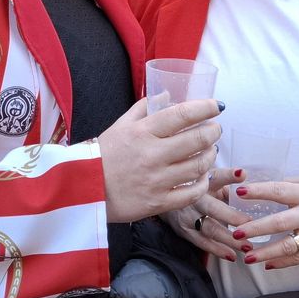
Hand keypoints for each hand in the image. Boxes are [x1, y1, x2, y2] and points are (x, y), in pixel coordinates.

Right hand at [98, 98, 221, 222]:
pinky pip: (191, 193)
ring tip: (210, 151)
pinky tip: (202, 176)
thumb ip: (144, 108)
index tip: (216, 106)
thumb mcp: (120, 126)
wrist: (82, 190)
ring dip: (210, 156)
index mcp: (142, 132)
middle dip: (213, 132)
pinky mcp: (158, 203)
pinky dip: (202, 183)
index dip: (204, 108)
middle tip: (215, 129)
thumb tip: (167, 94)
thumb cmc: (102, 155)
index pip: (181, 115)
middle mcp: (152, 155)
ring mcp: (156, 181)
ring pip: (198, 166)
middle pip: (197, 140)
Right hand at [160, 167, 249, 261]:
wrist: (169, 200)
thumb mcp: (211, 179)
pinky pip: (202, 243)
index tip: (242, 174)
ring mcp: (187, 217)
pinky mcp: (184, 232)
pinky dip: (218, 250)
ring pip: (209, 229)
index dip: (229, 175)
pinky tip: (232, 255)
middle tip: (250, 223)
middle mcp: (193, 198)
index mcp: (203, 182)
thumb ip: (227, 179)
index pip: (217, 176)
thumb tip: (244, 174)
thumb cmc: (198, 188)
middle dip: (230, 216)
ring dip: (228, 239)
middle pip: (212, 207)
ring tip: (246, 246)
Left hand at [228, 177, 298, 269]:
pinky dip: (282, 263)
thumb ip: (289, 185)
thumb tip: (263, 187)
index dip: (259, 191)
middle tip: (236, 233)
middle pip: (279, 223)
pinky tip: (266, 264)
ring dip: (265, 253)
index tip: (240, 192)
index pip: (279, 191)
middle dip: (256, 228)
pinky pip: (298, 259)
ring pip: (288, 247)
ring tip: (246, 257)